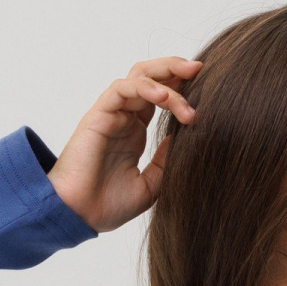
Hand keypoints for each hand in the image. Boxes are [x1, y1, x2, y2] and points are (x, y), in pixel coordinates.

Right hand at [47, 56, 203, 233]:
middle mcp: (123, 117)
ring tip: (189, 81)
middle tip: (201, 70)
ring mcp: (111, 114)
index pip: (159, 96)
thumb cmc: (108, 206)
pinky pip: (121, 89)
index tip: (207, 87)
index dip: (181, 87)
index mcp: (134, 131)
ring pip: (139, 77)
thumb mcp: (151, 185)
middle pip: (150, 77)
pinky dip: (144, 87)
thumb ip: (166, 161)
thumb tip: (186, 137)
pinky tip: (164, 97)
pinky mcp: (98, 114)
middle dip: (175, 68)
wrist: (79, 216)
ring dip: (165, 75)